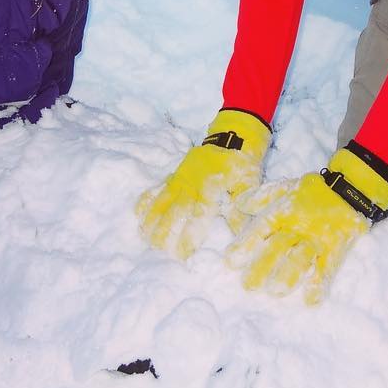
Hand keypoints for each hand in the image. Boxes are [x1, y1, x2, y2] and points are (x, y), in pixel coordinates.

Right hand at [136, 109, 270, 258]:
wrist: (234, 134)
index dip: (189, 234)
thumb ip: (241, 208)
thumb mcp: (248, 184)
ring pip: (162, 200)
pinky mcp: (176, 173)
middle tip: (158, 250)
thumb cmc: (243, 163)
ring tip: (144, 236)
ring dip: (152, 218)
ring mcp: (181, 178)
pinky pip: (158, 188)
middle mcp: (191, 184)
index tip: (182, 253)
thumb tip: (240, 232)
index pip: (198, 215)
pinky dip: (148, 200)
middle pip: (174, 210)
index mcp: (210, 188)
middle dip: (165, 231)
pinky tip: (138, 213)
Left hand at [227, 146, 387, 304]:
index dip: (246, 243)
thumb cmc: (312, 190)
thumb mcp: (285, 188)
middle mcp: (298, 225)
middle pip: (278, 246)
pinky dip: (320, 283)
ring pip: (301, 257)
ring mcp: (317, 237)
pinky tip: (311, 300)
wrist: (350, 188)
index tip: (231, 261)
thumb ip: (261, 196)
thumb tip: (237, 204)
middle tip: (249, 285)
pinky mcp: (335, 247)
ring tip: (276, 291)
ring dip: (289, 274)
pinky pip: (327, 266)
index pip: (261, 227)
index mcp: (283, 211)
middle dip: (263, 265)